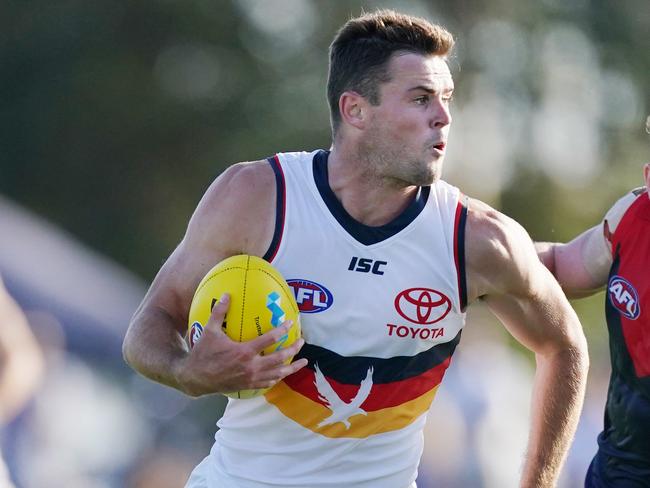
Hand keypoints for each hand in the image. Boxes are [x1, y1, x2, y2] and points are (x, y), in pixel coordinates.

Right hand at [176, 294, 307, 396]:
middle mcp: (251, 366)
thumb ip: (219, 312)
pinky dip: (278, 377)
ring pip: (277, 374)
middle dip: (293, 349)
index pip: (269, 339)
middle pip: (279, 358)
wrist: (195, 378)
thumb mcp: (209, 331)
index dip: (282, 330)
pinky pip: (268, 383)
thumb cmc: (203, 353)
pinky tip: (283, 373)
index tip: (291, 323)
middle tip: (302, 341)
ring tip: (303, 362)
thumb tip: (226, 294)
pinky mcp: (248, 386)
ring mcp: (251, 378)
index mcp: (244, 352)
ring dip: (292, 367)